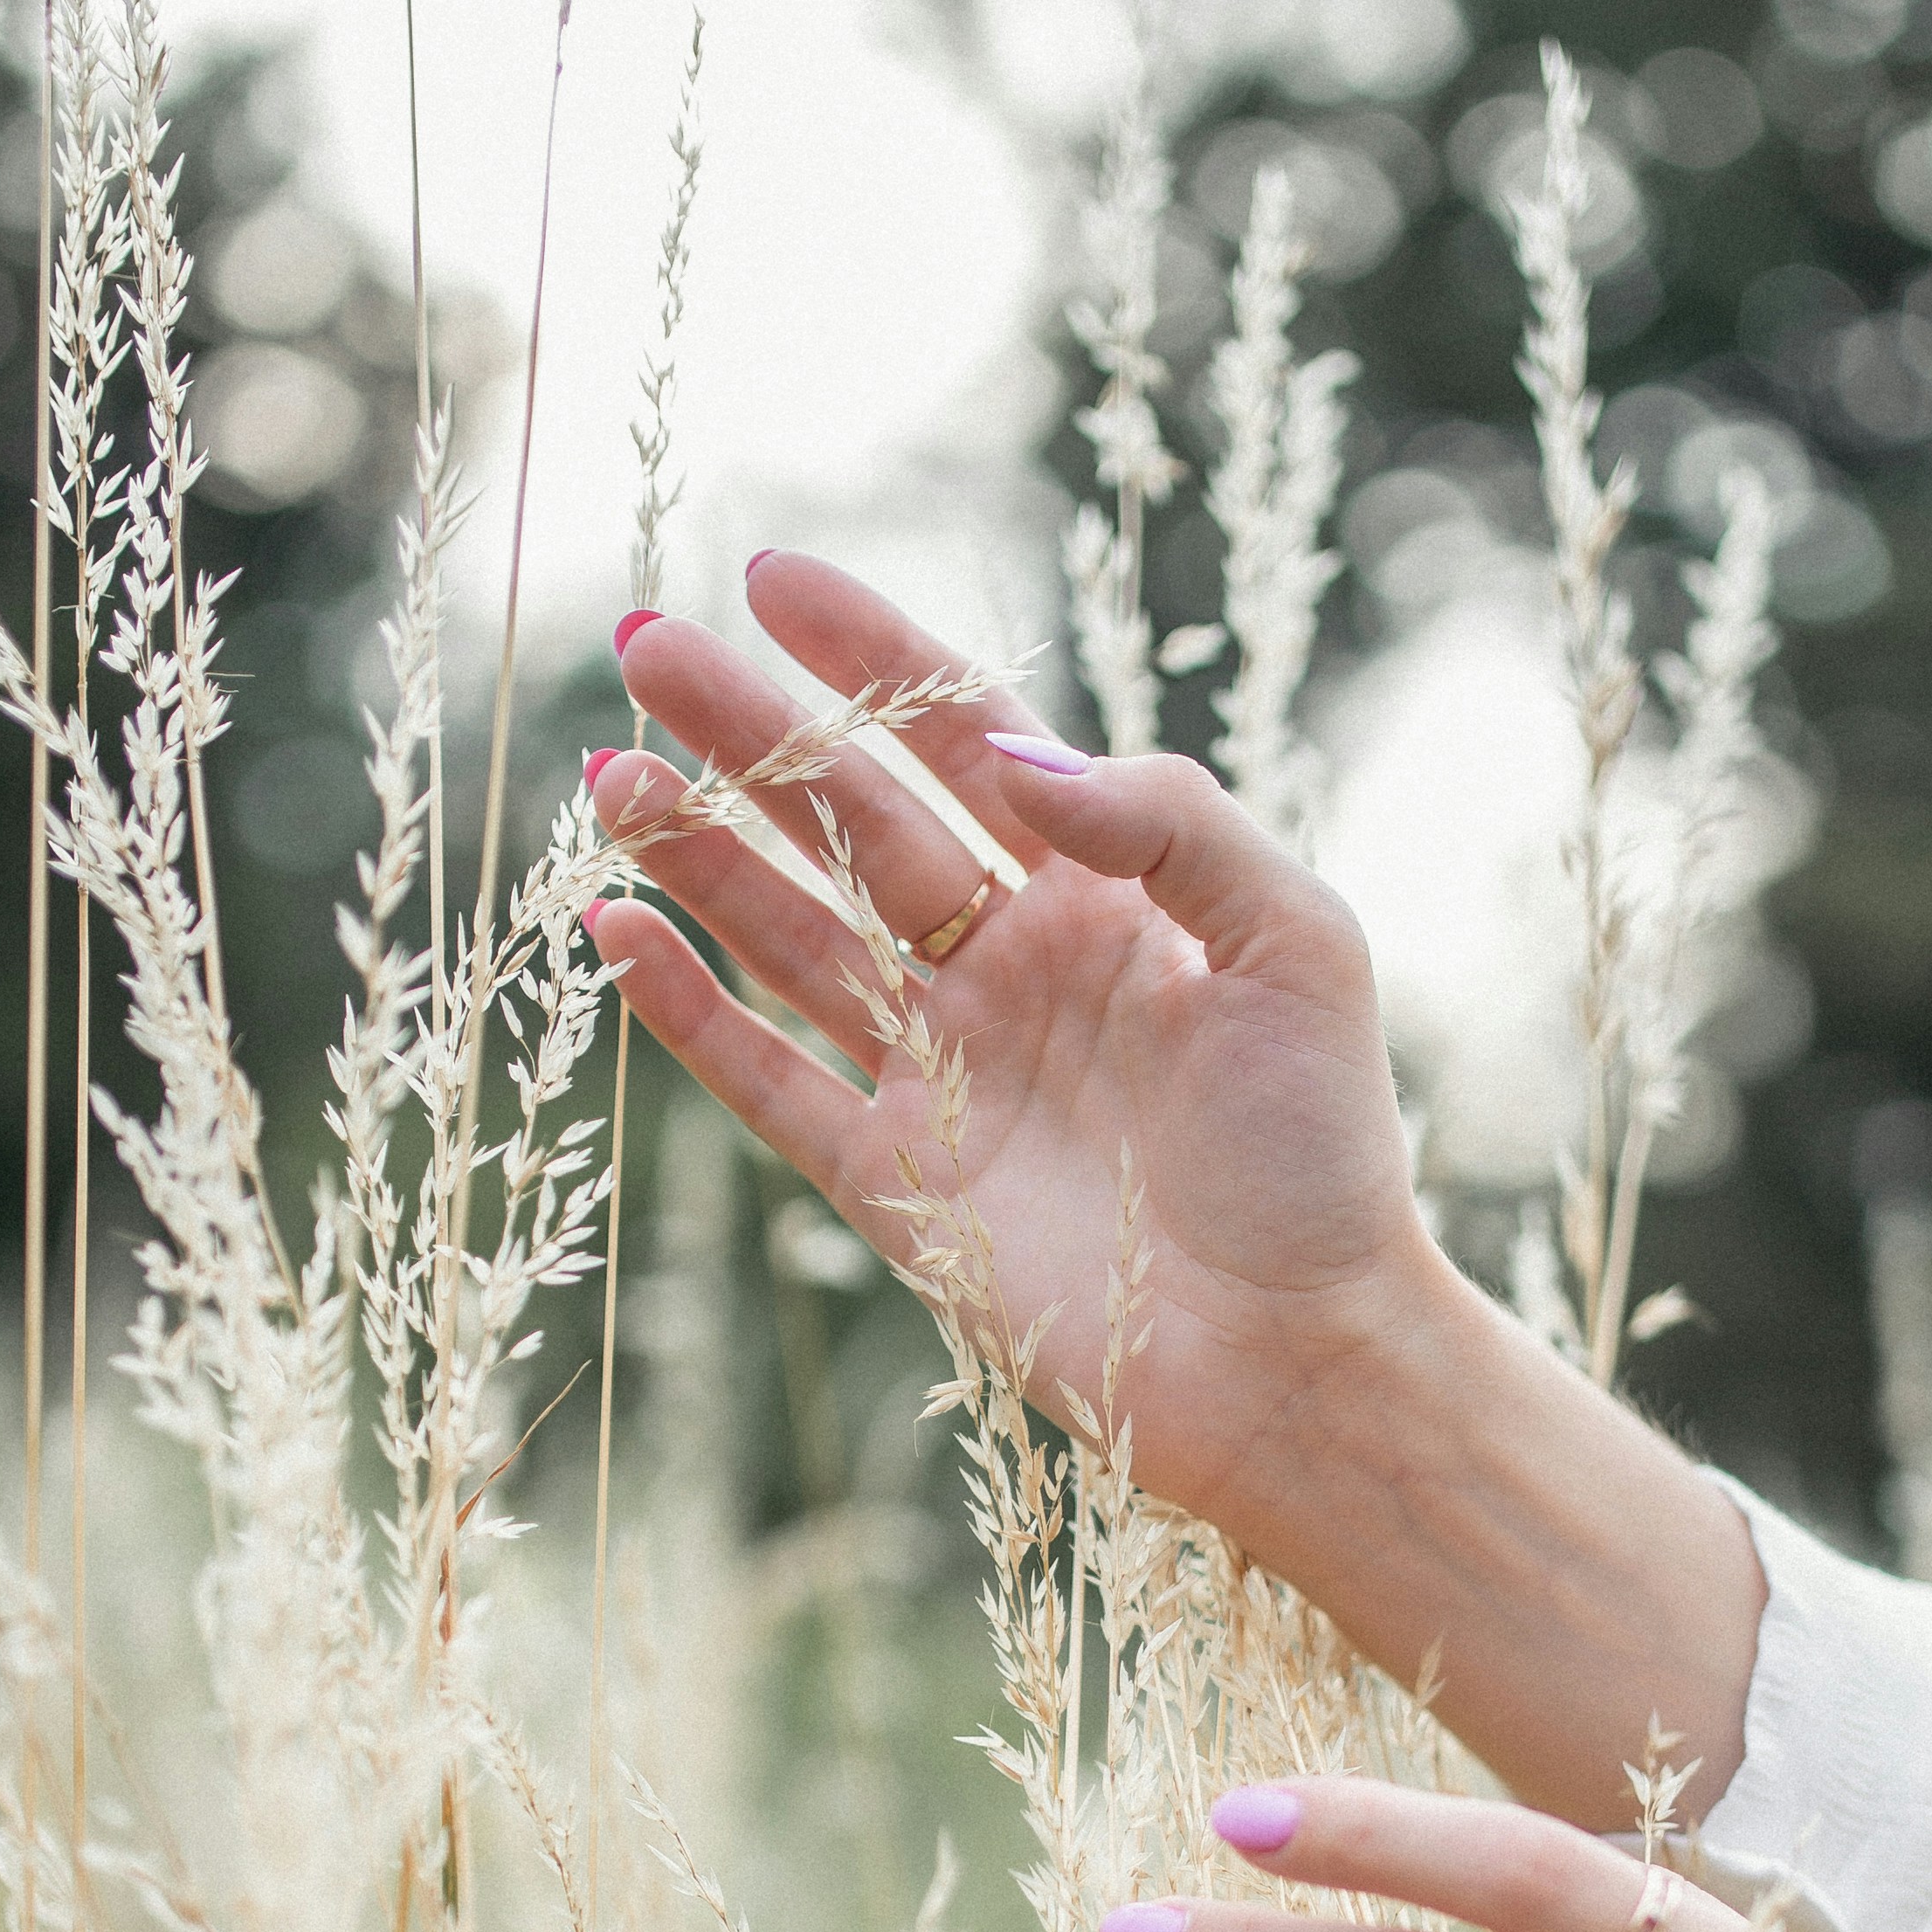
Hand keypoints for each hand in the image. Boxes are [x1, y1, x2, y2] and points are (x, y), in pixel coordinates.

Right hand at [587, 554, 1436, 1554]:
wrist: (1299, 1354)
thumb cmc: (1320, 1150)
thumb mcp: (1294, 943)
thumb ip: (1172, 821)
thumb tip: (1018, 751)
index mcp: (1102, 893)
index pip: (965, 739)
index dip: (871, 658)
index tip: (771, 577)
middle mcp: (1005, 967)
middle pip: (849, 822)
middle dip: (747, 736)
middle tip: (645, 652)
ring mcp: (940, 1073)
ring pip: (790, 934)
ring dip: (698, 853)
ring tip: (611, 779)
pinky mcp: (892, 1185)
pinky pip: (766, 1078)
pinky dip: (689, 1010)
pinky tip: (620, 932)